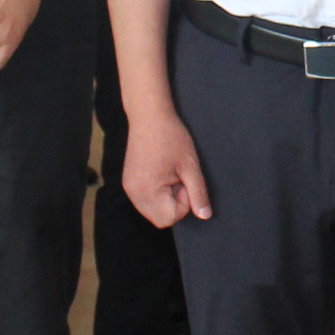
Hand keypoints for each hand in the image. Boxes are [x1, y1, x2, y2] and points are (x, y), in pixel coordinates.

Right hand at [123, 105, 212, 225]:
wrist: (148, 116)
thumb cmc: (171, 137)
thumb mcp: (190, 166)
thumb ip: (198, 193)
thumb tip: (205, 216)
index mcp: (148, 192)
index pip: (170, 218)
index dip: (184, 203)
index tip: (184, 180)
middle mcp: (134, 194)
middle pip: (160, 219)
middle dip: (174, 204)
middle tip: (178, 178)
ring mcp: (129, 188)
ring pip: (152, 211)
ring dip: (165, 200)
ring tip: (169, 175)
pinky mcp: (128, 182)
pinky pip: (145, 200)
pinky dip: (156, 194)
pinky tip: (161, 174)